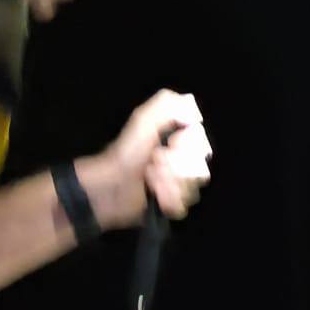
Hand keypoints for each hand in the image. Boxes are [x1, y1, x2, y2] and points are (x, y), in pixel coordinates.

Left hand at [87, 90, 212, 226]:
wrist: (109, 185)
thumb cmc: (126, 152)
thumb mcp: (143, 120)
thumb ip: (168, 104)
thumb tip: (194, 116)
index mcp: (177, 140)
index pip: (201, 144)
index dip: (188, 145)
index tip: (171, 143)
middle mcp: (180, 162)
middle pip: (200, 168)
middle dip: (177, 166)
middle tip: (154, 162)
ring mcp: (176, 185)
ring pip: (192, 188)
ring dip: (169, 183)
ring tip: (150, 179)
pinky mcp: (169, 205)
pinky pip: (182, 206)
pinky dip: (167, 200)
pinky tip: (154, 195)